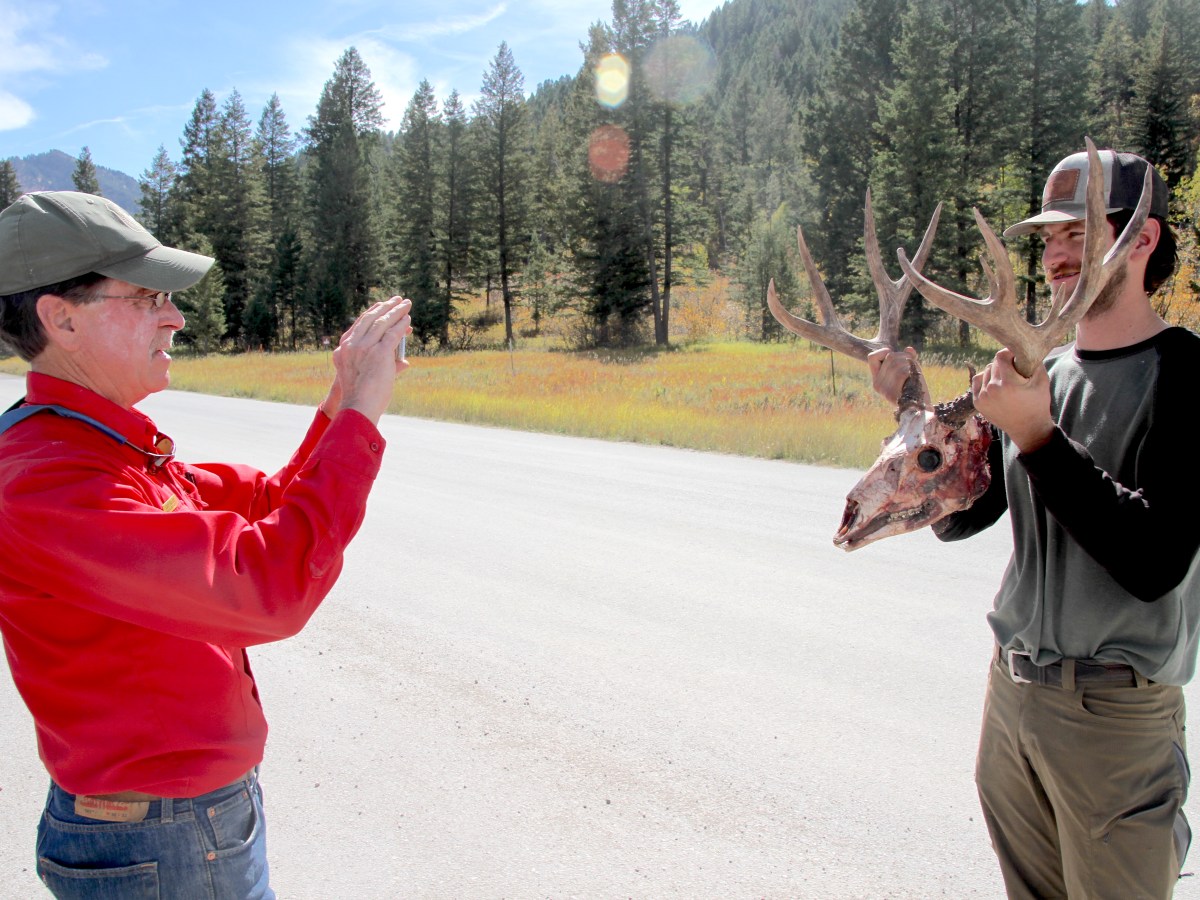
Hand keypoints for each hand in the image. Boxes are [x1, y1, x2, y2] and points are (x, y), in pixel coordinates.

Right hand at [322, 298, 411, 424]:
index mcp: (343, 348)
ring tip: (405, 304)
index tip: (381, 306)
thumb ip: (380, 364)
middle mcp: (352, 344)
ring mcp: (365, 347)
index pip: (359, 325)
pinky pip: (393, 333)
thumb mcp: (362, 375)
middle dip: (385, 307)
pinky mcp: (380, 352)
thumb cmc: (361, 397)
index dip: (372, 313)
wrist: (358, 407)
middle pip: (371, 319)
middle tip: (396, 300)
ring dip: (396, 311)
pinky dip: (401, 324)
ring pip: (383, 323)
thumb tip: (405, 362)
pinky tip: (407, 319)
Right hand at [868, 346, 918, 405]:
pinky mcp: (892, 394)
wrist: (921, 408)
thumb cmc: (916, 387)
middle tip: (912, 365)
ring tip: (914, 372)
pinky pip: (902, 373)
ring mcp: (883, 390)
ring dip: (910, 363)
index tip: (896, 358)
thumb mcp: (909, 370)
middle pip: (890, 357)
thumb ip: (906, 359)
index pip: (872, 357)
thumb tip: (909, 349)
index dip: (884, 352)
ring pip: (897, 363)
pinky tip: (914, 377)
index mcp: (877, 379)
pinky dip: (912, 371)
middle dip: (905, 356)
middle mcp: (877, 384)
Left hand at [971, 349, 1053, 451]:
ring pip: (985, 371)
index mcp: (1008, 383)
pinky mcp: (977, 402)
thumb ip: (1034, 360)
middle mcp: (992, 389)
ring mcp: (983, 396)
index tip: (1016, 357)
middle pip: (993, 363)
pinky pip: (978, 382)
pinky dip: (986, 380)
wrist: (1028, 428)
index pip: (1001, 355)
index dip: (1009, 353)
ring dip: (995, 372)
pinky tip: (996, 385)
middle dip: (1004, 364)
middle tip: (1014, 371)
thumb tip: (1025, 347)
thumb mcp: (1042, 380)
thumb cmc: (1037, 403)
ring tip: (1007, 380)